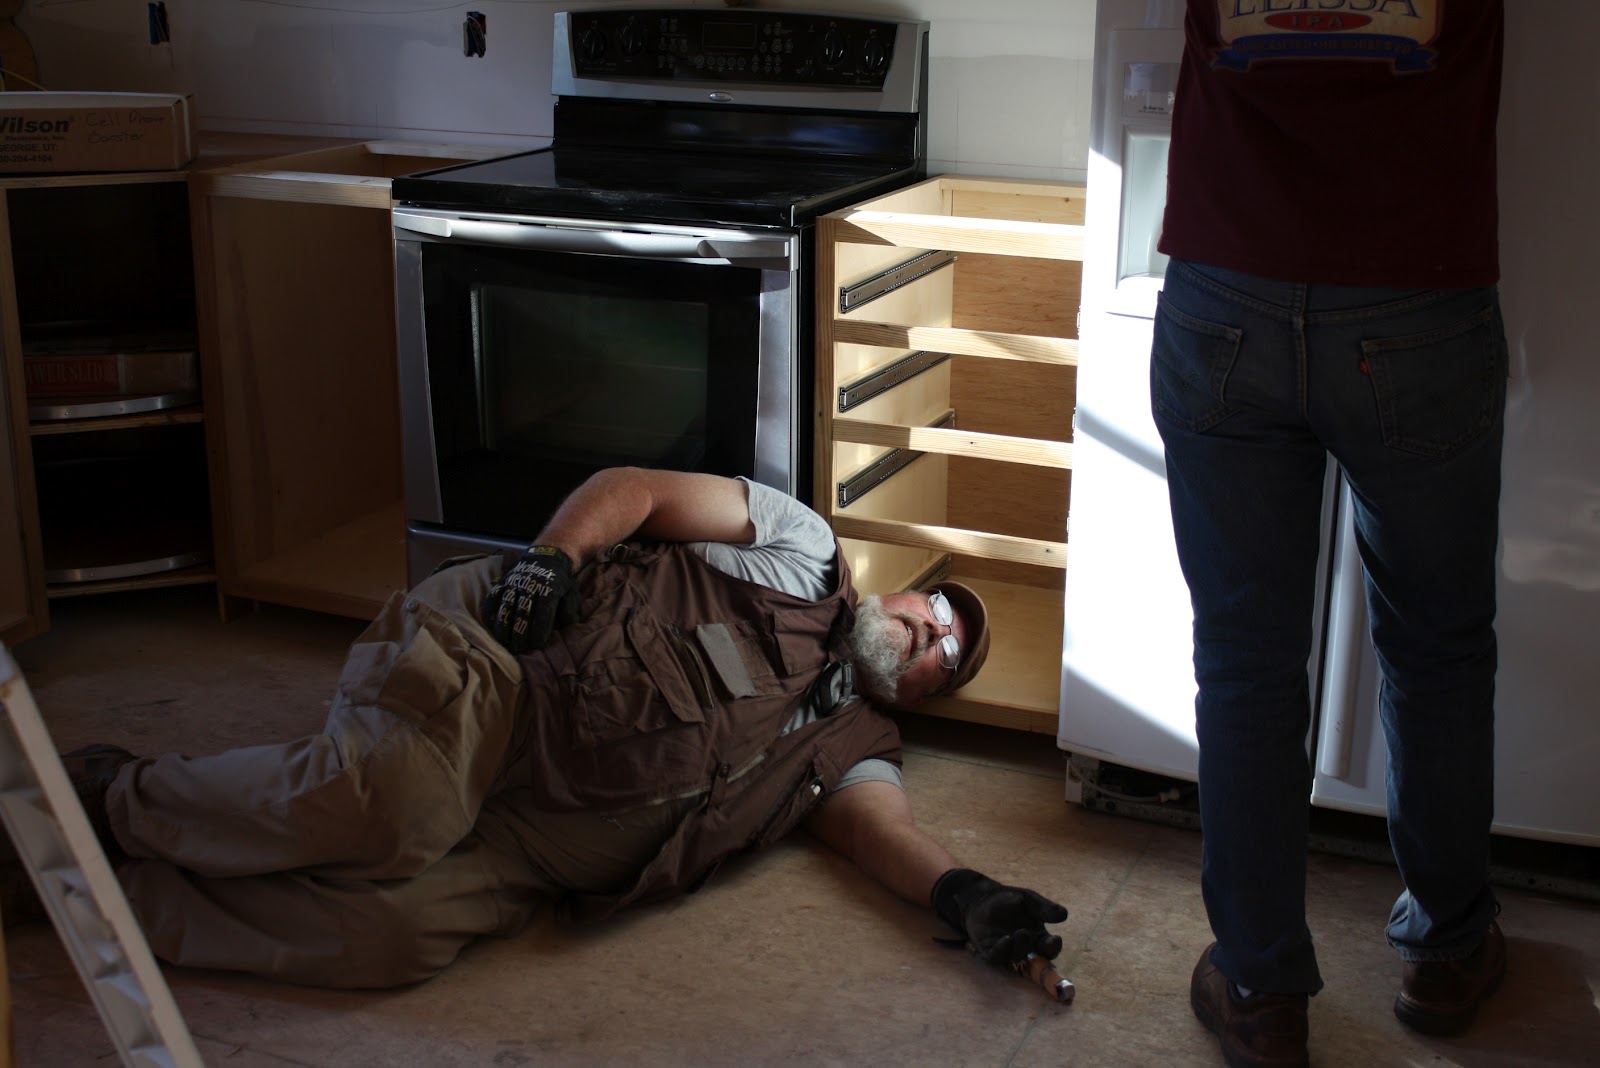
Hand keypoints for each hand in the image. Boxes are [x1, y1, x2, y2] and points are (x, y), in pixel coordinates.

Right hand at [480, 546, 579, 653]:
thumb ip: (570, 609)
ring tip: (503, 642)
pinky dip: (489, 610)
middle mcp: (530, 586)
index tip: (538, 644)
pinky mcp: (504, 582)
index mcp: (549, 589)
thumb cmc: (560, 580)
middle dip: (520, 633)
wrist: (547, 556)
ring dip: (503, 626)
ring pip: (506, 606)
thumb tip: (569, 624)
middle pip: (523, 612)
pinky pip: (493, 596)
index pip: (543, 613)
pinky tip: (489, 625)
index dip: (541, 629)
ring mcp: (515, 584)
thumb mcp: (571, 591)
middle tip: (519, 650)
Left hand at [932, 868, 1067, 966]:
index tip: (1055, 939)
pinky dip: (1002, 950)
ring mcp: (1007, 951)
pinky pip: (997, 956)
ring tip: (1021, 933)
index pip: (1049, 947)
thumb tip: (1064, 914)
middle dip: (1039, 953)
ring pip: (1017, 956)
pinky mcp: (990, 951)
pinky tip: (1006, 939)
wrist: (982, 897)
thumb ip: (1044, 907)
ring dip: (1020, 947)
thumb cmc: (1009, 900)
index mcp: (1038, 937)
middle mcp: (1024, 948)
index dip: (1053, 946)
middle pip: (1036, 958)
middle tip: (1042, 942)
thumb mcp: (1029, 900)